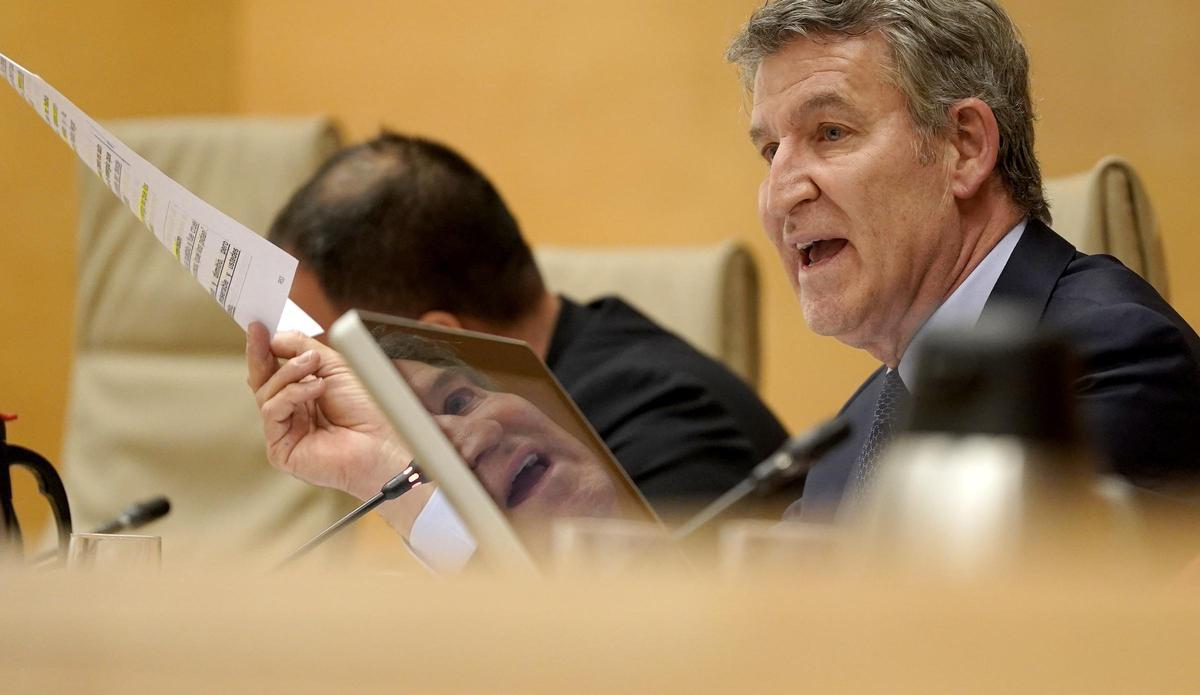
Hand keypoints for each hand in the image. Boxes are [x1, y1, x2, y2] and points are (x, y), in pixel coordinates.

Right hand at [245, 322, 407, 500]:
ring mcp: (285, 432)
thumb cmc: (367, 407)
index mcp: (304, 395)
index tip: (257, 325)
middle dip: (260, 354)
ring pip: (266, 393)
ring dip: (289, 373)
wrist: (384, 439)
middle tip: (259, 332)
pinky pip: (272, 412)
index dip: (264, 348)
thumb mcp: (334, 365)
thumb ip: (303, 349)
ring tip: (313, 365)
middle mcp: (292, 414)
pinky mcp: (281, 450)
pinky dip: (292, 394)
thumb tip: (273, 336)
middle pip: (263, 381)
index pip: (275, 370)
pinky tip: (316, 388)